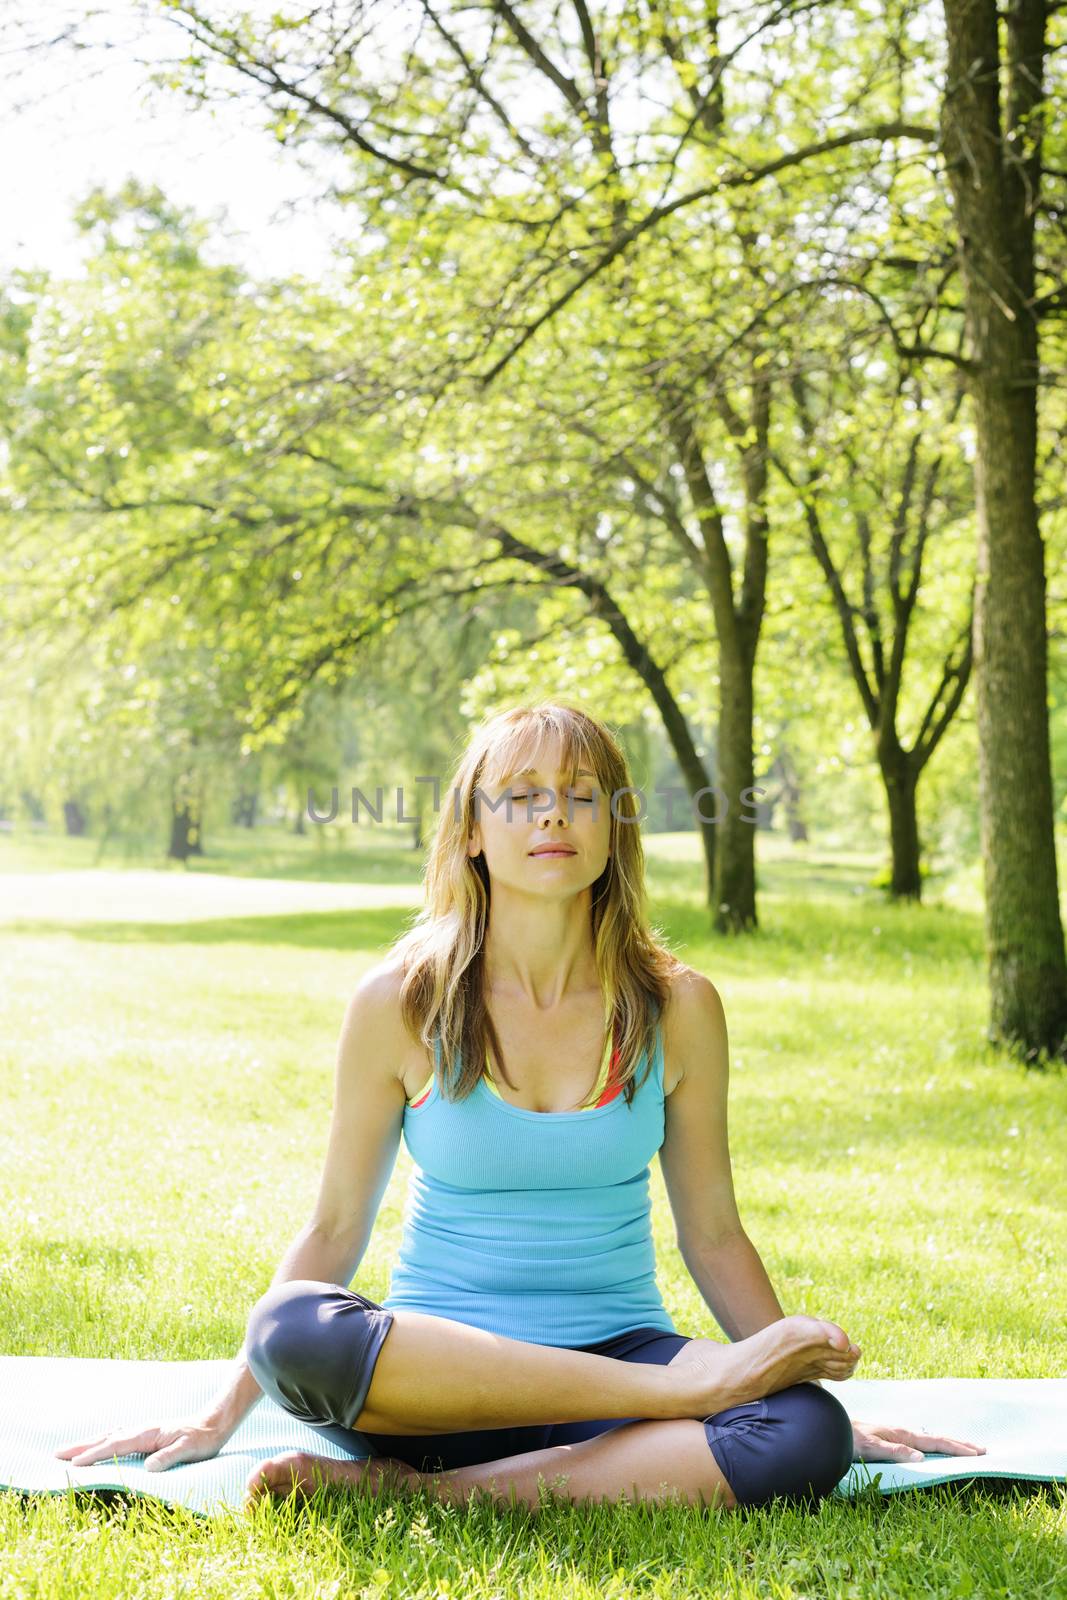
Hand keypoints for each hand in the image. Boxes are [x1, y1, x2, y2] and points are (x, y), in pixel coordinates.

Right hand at [55, 1417, 229, 1472]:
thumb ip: (169, 1457)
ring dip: (88, 1443)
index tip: (75, 1463)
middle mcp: (141, 1430)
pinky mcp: (145, 1436)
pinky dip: (102, 1442)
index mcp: (148, 1434)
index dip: (95, 1455)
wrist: (212, 1425)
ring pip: (109, 1436)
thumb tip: (149, 1468)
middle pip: (106, 1438)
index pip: (115, 1445)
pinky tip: (96, 1447)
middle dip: (81, 1446)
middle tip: (57, 1454)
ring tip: (68, 1451)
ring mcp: (142, 1432)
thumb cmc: (202, 1439)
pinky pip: (117, 1439)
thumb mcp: (189, 1449)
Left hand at [850, 1419, 987, 1463]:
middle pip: (937, 1439)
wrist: (835, 1428)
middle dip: (960, 1444)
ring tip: (966, 1447)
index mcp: (902, 1435)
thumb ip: (894, 1451)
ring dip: (949, 1443)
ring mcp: (899, 1435)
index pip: (936, 1442)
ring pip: (931, 1439)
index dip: (956, 1447)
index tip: (976, 1452)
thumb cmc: (851, 1439)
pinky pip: (922, 1442)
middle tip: (982, 1449)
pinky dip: (936, 1445)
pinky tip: (937, 1448)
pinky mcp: (894, 1439)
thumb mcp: (872, 1448)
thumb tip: (921, 1456)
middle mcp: (903, 1433)